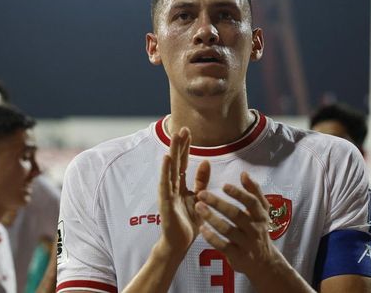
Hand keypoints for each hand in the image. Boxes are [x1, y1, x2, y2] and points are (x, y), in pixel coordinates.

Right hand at [157, 127, 210, 255]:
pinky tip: (167, 158)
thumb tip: (205, 161)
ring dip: (172, 152)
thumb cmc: (188, 221)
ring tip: (174, 137)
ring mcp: (167, 193)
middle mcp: (171, 186)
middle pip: (175, 161)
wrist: (180, 243)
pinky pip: (166, 183)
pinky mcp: (165, 201)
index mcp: (179, 185)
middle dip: (178, 145)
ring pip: (170, 169)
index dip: (185, 146)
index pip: (182, 161)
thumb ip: (201, 181)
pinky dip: (166, 170)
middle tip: (182, 128)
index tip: (187, 131)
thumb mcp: (199, 197)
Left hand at [195, 172, 279, 278]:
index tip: (224, 185)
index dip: (239, 193)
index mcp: (260, 216)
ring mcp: (246, 243)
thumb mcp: (261, 211)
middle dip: (218, 203)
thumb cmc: (258, 230)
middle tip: (201, 194)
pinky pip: (223, 246)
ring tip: (198, 207)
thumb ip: (254, 192)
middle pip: (236, 215)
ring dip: (212, 218)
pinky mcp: (237, 256)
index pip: (251, 203)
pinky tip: (202, 228)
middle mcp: (255, 229)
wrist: (263, 262)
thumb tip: (244, 173)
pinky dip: (212, 237)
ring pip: (228, 230)